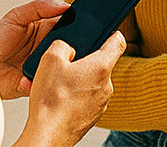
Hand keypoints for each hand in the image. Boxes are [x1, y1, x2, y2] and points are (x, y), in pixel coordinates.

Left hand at [0, 0, 69, 98]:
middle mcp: (48, 50)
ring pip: (59, 69)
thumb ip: (40, 7)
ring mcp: (43, 68)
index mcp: (47, 31)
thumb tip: (65, 6)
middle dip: (70, 49)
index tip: (83, 26)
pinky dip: (36, 82)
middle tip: (65, 46)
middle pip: (69, 49)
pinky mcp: (35, 84)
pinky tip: (25, 77)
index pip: (70, 28)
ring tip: (43, 62)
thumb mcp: (16, 16)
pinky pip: (43, 85)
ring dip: (55, 67)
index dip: (78, 27)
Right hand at [13, 31, 125, 146]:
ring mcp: (101, 103)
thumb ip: (61, 44)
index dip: (112, 33)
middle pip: (100, 63)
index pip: (117, 42)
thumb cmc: (51, 102)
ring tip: (58, 86)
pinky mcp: (93, 116)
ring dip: (78, 80)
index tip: (108, 31)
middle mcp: (106, 85)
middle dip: (83, 61)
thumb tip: (65, 48)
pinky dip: (75, 96)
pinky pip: (87, 98)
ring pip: (92, 82)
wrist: (48, 134)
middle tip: (65, 65)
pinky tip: (60, 100)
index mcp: (101, 67)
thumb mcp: (49, 60)